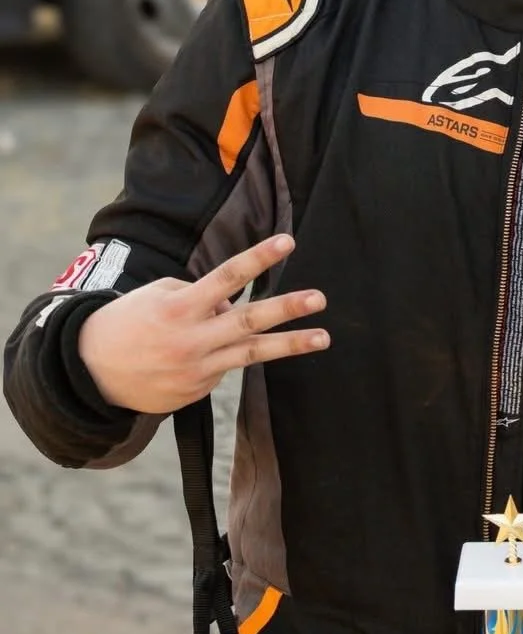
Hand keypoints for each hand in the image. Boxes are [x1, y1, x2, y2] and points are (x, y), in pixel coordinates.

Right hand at [77, 234, 328, 413]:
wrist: (87, 374)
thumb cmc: (128, 323)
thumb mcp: (157, 296)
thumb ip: (201, 296)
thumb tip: (234, 307)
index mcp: (180, 307)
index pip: (226, 276)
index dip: (258, 258)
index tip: (288, 241)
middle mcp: (191, 339)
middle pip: (248, 321)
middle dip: (287, 309)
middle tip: (320, 298)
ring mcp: (196, 369)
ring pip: (251, 355)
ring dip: (291, 345)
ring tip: (324, 337)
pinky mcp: (196, 391)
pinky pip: (221, 367)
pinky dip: (221, 356)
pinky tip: (197, 356)